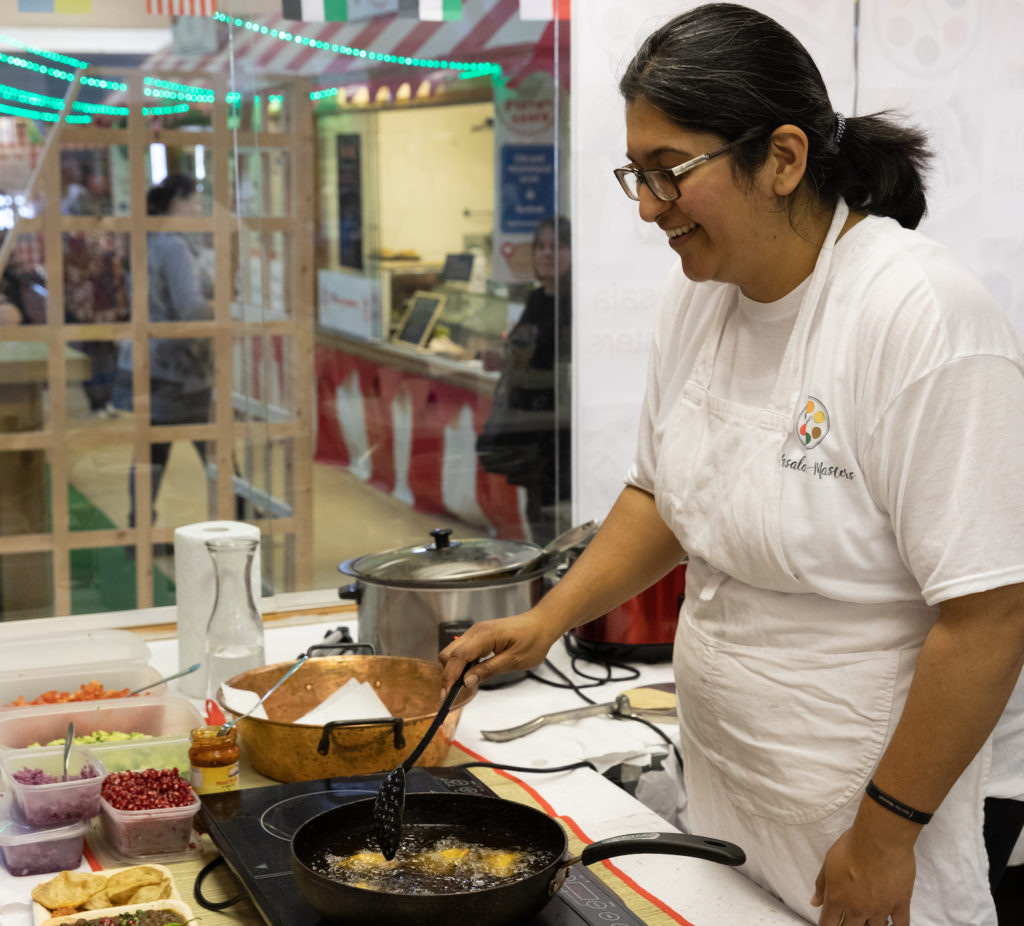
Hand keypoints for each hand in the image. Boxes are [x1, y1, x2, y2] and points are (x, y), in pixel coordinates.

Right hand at [438, 611, 559, 696]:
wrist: (541, 624)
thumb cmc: (533, 639)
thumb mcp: (514, 660)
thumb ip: (488, 670)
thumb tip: (466, 681)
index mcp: (485, 636)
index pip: (458, 657)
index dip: (449, 677)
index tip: (446, 695)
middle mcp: (476, 632)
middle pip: (449, 654)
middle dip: (448, 674)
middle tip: (455, 694)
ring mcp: (476, 633)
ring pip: (453, 652)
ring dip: (454, 670)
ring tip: (464, 686)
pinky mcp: (479, 636)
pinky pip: (463, 651)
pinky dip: (462, 664)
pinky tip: (471, 674)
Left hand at [811, 819, 915, 925]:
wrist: (879, 838)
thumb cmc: (850, 846)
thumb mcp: (828, 862)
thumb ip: (821, 884)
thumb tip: (815, 902)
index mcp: (837, 899)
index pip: (828, 924)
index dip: (827, 925)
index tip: (830, 922)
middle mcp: (858, 909)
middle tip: (849, 919)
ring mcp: (880, 909)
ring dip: (870, 925)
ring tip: (868, 919)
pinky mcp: (900, 904)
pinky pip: (901, 925)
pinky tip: (891, 924)